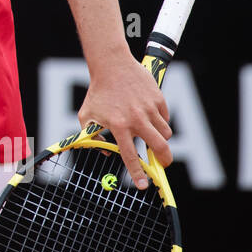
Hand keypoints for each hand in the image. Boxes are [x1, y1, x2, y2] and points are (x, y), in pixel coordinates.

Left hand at [77, 53, 172, 189]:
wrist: (112, 66)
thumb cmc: (97, 93)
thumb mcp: (86, 116)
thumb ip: (92, 137)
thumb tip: (105, 152)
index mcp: (118, 125)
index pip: (130, 155)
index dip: (138, 173)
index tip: (144, 185)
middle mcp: (136, 118)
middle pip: (160, 147)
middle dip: (164, 160)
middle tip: (163, 163)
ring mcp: (149, 109)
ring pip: (165, 133)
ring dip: (160, 138)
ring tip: (149, 133)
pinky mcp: (159, 99)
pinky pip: (165, 118)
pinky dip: (160, 121)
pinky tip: (148, 115)